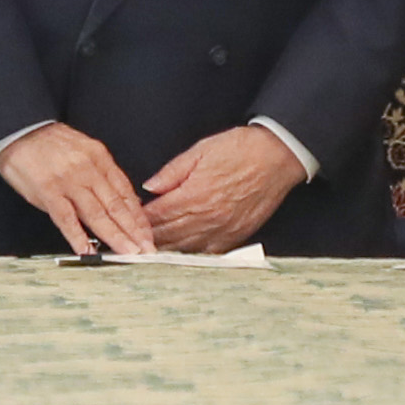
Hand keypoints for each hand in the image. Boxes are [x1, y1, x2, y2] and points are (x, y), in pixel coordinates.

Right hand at [0, 121, 154, 255]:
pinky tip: (88, 251)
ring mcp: (68, 181)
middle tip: (146, 248)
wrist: (18, 130)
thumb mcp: (84, 150)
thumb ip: (102, 175)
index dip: (138, 216)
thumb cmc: (50, 143)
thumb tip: (123, 201)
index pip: (125, 191)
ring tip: (127, 252)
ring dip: (114, 236)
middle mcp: (88, 169)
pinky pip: (66, 218)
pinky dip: (78, 237)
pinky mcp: (48, 192)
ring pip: (97, 213)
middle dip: (133, 230)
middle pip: (115, 205)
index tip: (147, 233)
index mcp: (99, 157)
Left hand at [139, 124, 302, 255]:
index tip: (126, 222)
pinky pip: (209, 252)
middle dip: (147, 239)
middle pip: (167, 236)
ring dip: (166, 251)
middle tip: (131, 242)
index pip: (157, 215)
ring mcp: (222, 230)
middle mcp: (206, 217)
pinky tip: (181, 255)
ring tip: (150, 253)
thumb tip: (150, 186)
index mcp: (193, 194)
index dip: (139, 220)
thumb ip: (172, 171)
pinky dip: (192, 254)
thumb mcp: (200, 150)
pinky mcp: (236, 236)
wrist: (277, 156)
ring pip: (185, 248)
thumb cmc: (241, 149)